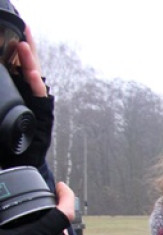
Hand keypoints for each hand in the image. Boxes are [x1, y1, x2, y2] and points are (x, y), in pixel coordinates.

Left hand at [0, 26, 51, 169]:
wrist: (19, 162)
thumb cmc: (9, 142)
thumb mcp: (1, 114)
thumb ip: (2, 97)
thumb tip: (1, 76)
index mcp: (19, 93)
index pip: (17, 67)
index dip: (17, 51)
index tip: (16, 33)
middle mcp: (29, 96)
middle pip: (28, 67)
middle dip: (27, 47)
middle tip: (24, 27)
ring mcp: (37, 104)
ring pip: (33, 77)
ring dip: (29, 59)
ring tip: (23, 43)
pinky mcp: (42, 114)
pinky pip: (38, 94)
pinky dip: (33, 80)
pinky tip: (28, 69)